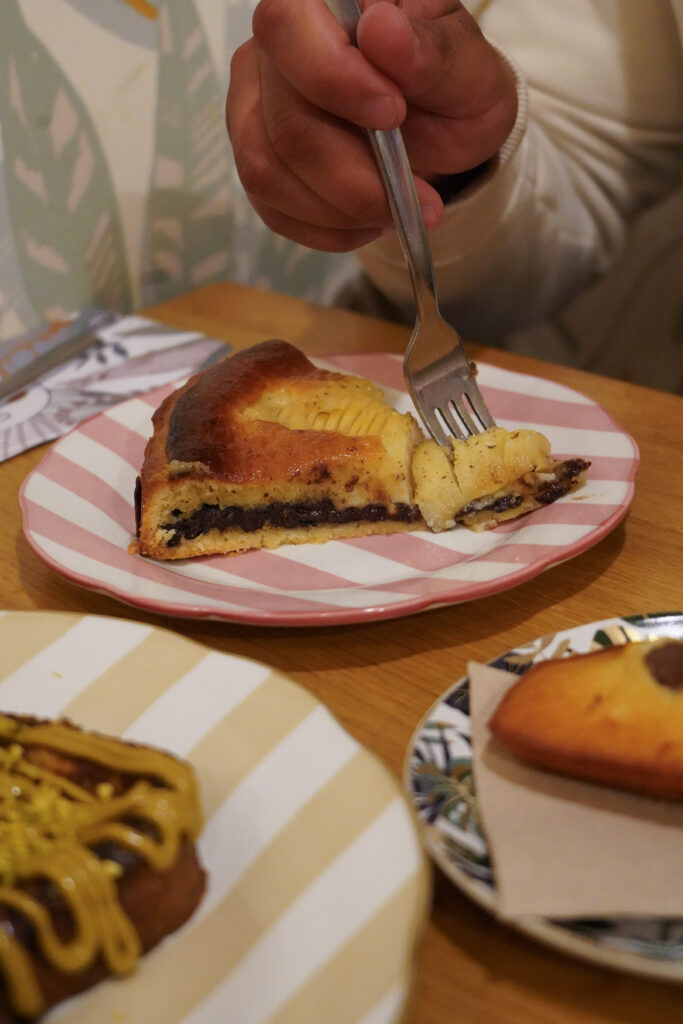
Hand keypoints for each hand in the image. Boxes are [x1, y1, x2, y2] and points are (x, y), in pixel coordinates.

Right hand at [226, 0, 516, 251]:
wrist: (443, 133)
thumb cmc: (453, 90)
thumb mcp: (470, 73)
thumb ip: (433, 53)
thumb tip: (381, 29)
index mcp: (324, 1)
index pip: (288, 26)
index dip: (333, 80)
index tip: (394, 115)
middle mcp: (275, 47)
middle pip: (285, 123)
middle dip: (353, 176)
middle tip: (414, 193)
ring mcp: (255, 104)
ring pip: (269, 172)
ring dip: (341, 209)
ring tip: (394, 210)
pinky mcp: (254, 157)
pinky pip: (270, 208)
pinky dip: (326, 228)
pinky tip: (365, 219)